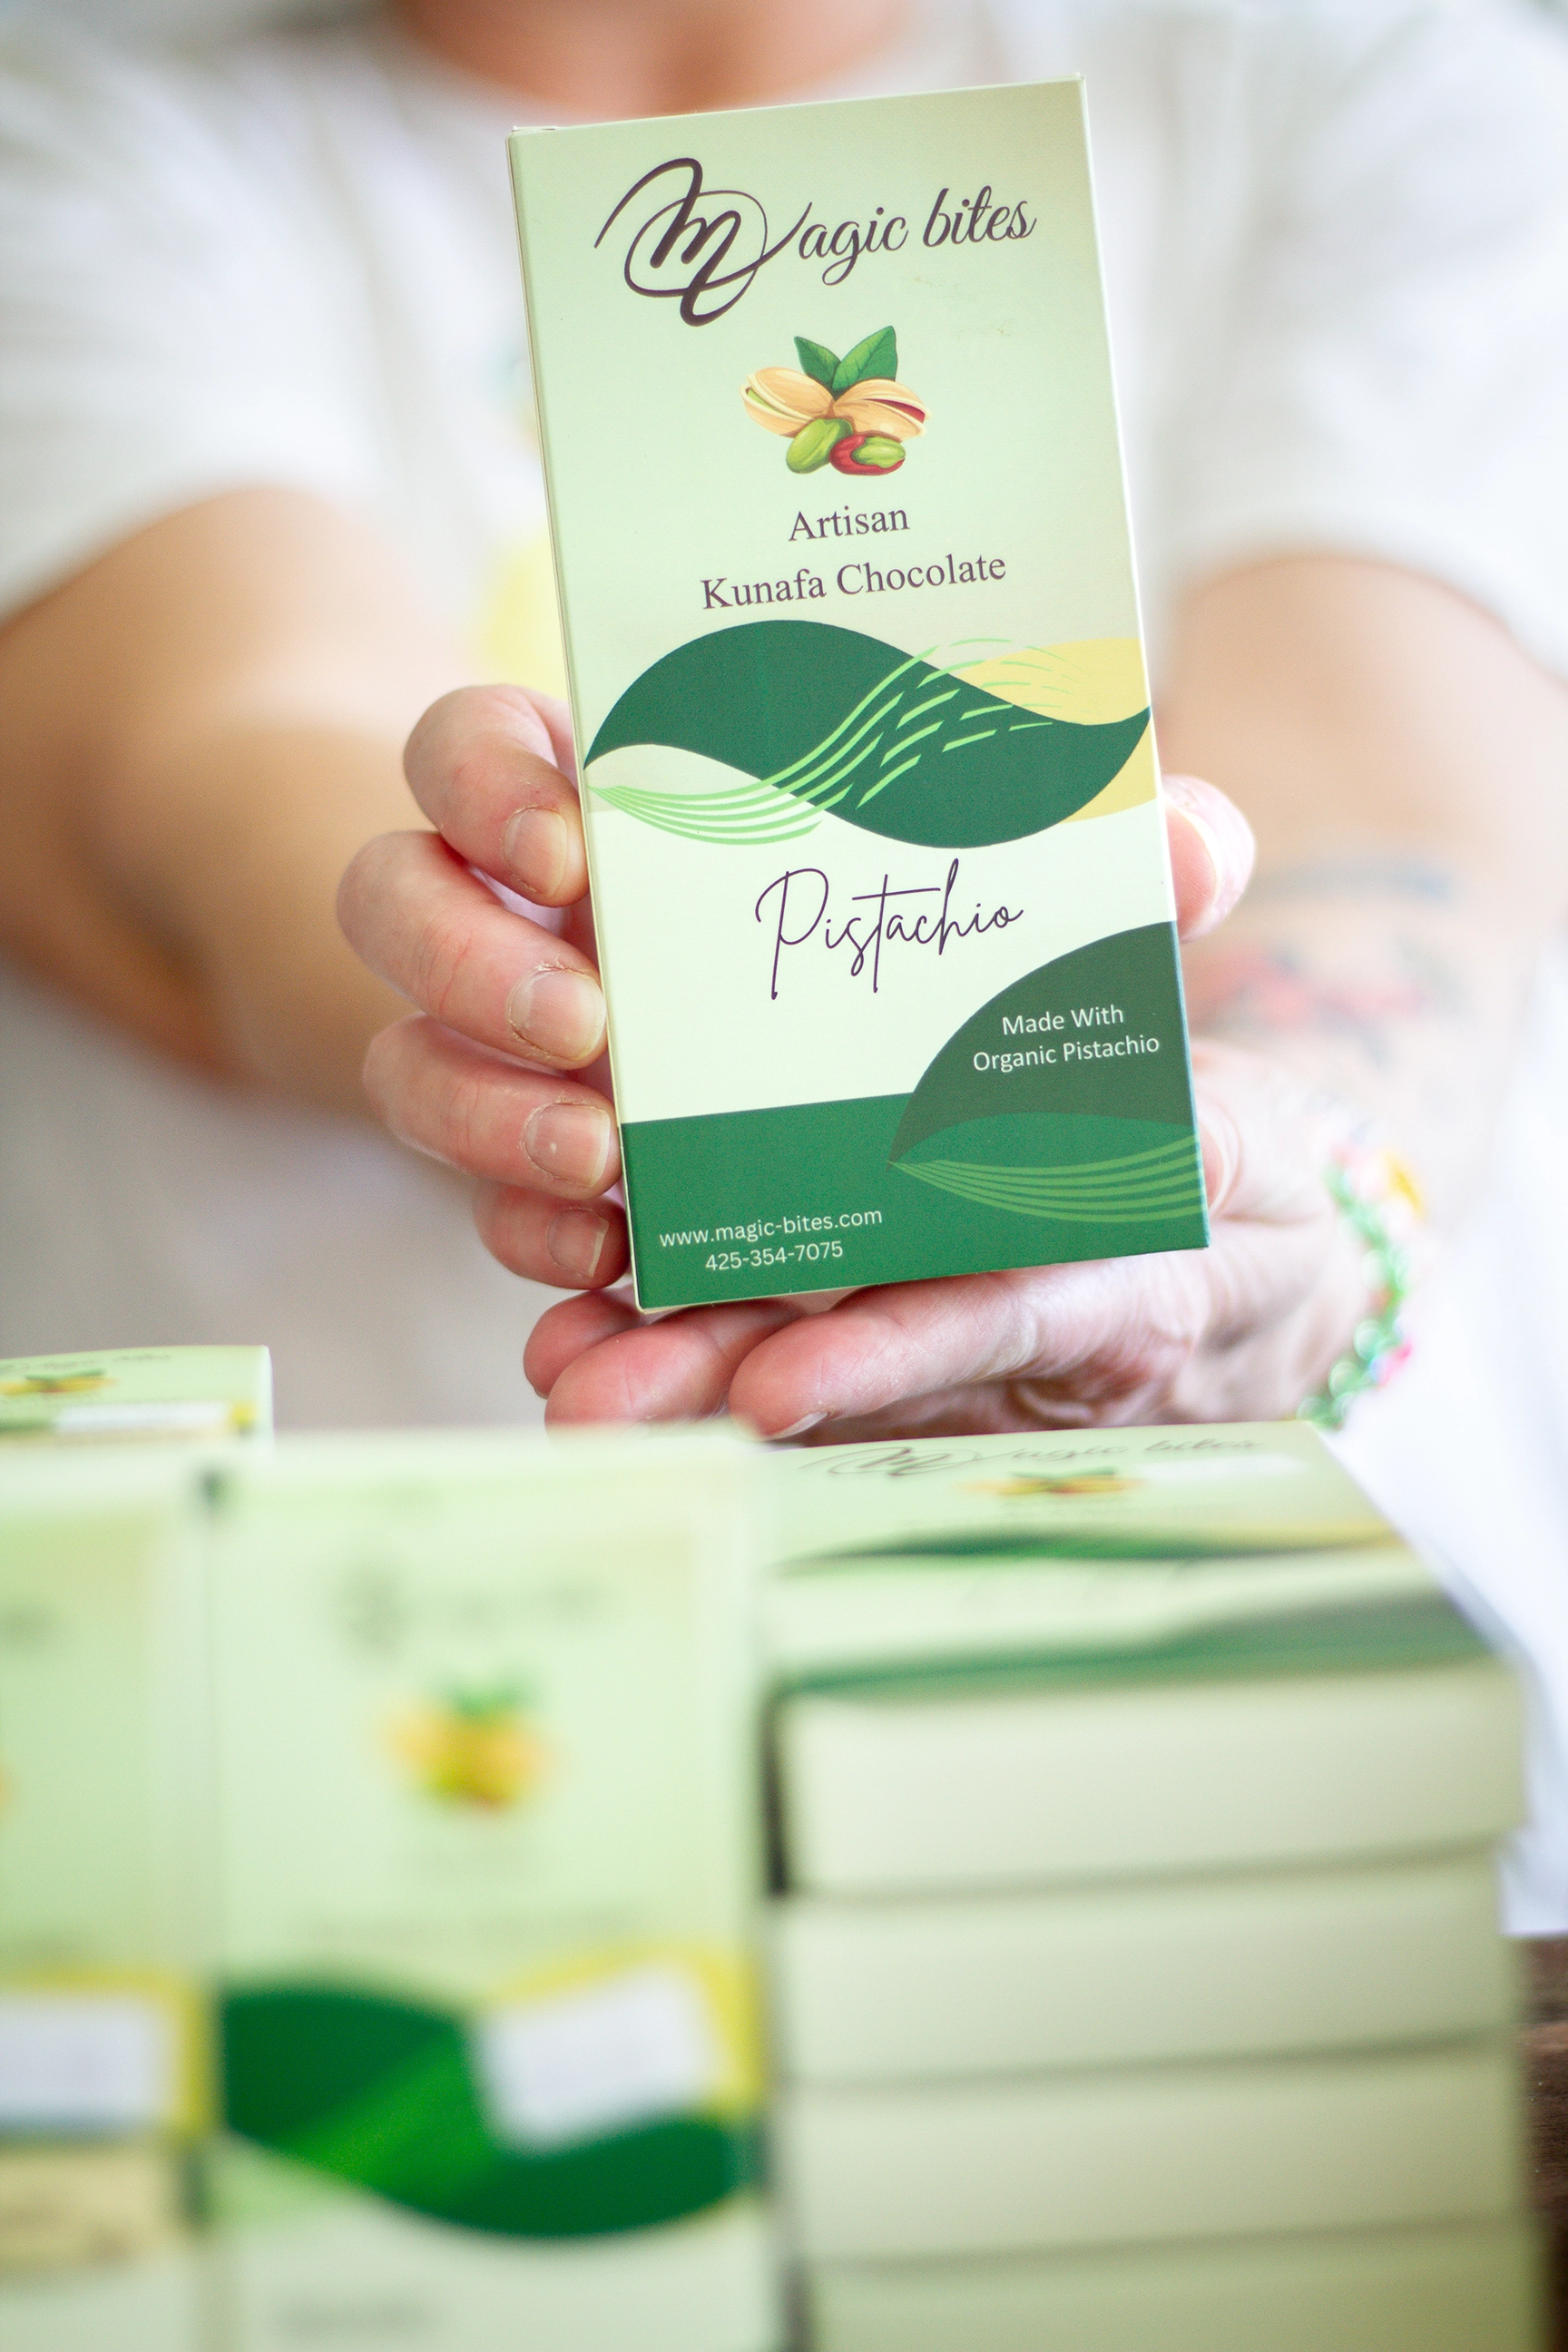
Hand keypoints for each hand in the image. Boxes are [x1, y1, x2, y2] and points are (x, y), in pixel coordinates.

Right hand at [339, 685, 1363, 1435]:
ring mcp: (512, 1060)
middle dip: (469, 958)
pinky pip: (483, 1210)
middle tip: (590, 1022)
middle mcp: (528, 921)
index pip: (479, 742)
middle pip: (396, 897)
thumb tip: (1189, 841)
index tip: (572, 839)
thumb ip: (1109, 856)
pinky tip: (604, 1279)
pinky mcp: (543, 1185)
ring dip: (481, 1119)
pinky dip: (533, 1242)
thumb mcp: (1038, 905)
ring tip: (605, 1167)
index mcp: (612, 805)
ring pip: (412, 1066)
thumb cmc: (961, 970)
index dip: (485, 776)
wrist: (956, 1160)